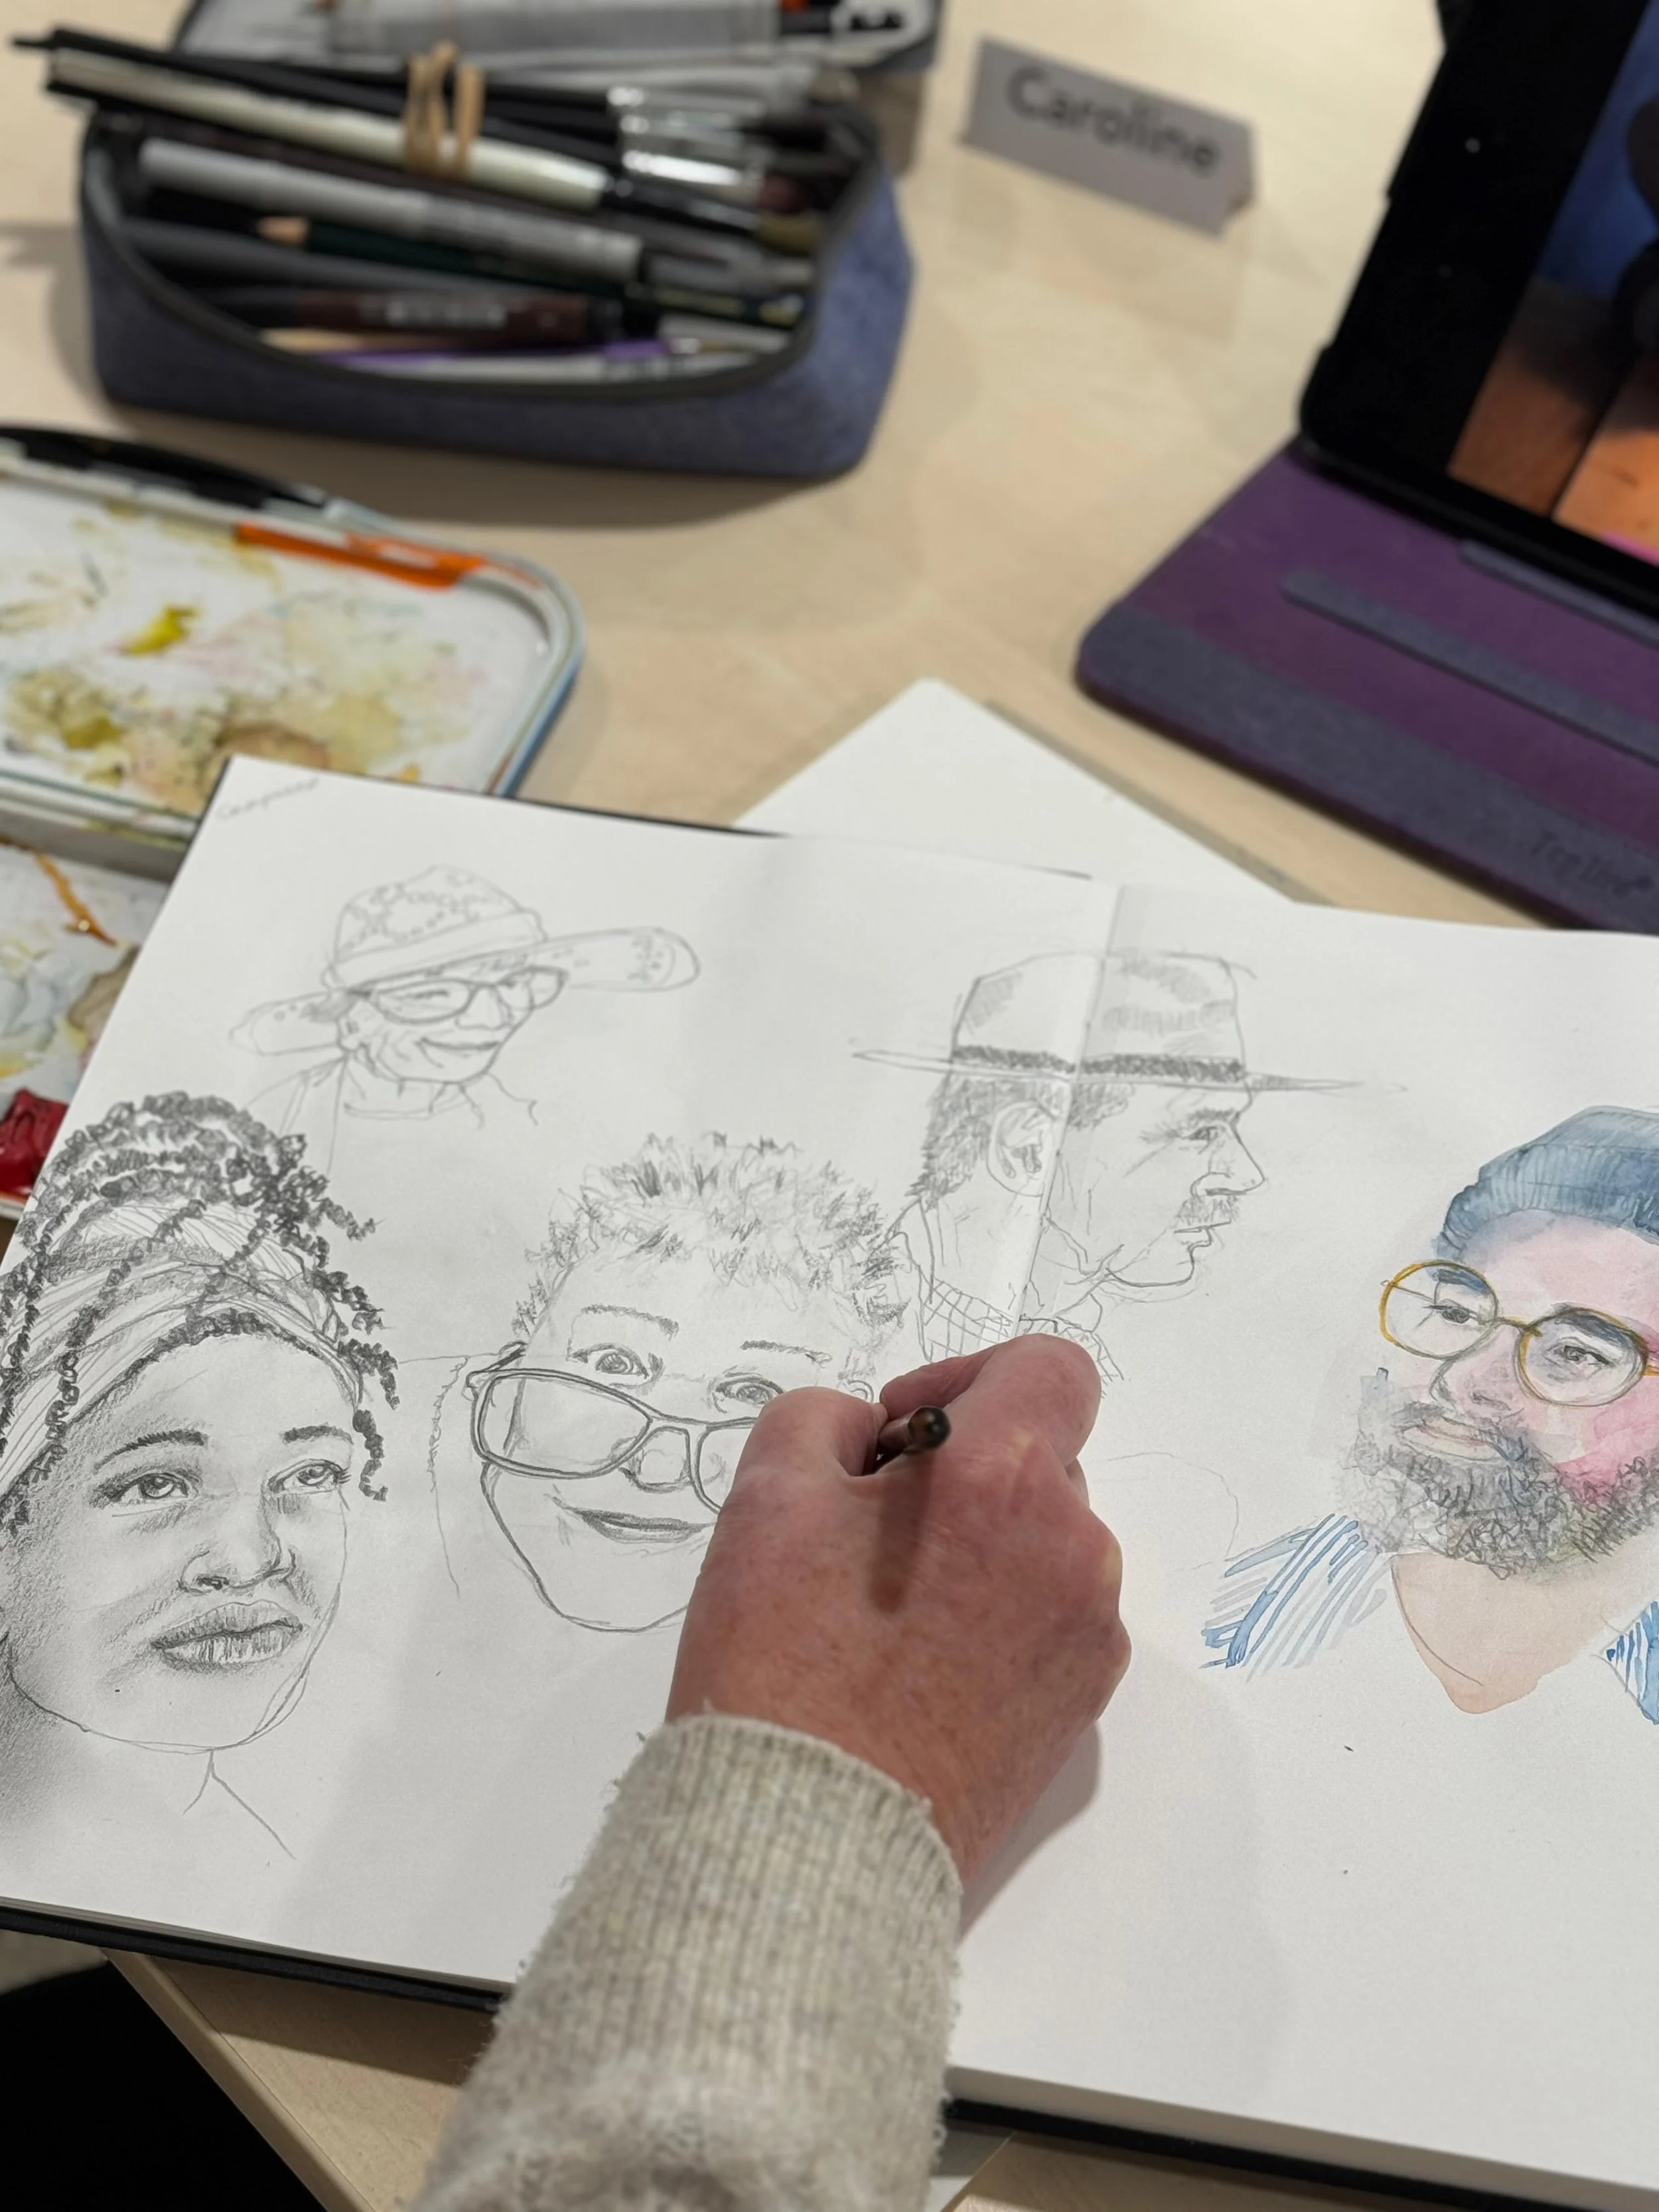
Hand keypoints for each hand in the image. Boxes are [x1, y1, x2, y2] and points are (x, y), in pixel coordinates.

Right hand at [667, 1336, 1128, 1881]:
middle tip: (865, 1528)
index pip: (1048, 1368)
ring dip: (981, 1543)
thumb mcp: (767, 1494)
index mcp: (1005, 1477)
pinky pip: (1050, 1619)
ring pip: (1045, 1543)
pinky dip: (997, 1615)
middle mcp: (1074, 1548)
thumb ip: (824, 1420)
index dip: (969, 1375)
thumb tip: (878, 1444)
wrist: (810, 1841)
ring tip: (885, 1607)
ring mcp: (1088, 1635)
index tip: (899, 1433)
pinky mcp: (1083, 1708)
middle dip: (961, 1470)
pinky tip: (917, 1665)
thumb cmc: (780, 1660)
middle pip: (1040, 1459)